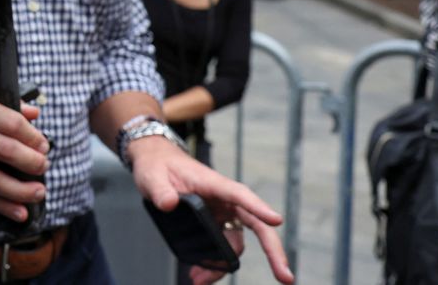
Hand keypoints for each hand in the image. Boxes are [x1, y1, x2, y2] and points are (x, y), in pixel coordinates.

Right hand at [0, 72, 48, 222]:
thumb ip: (3, 101)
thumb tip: (33, 114)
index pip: (10, 123)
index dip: (33, 138)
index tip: (43, 145)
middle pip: (3, 151)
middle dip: (31, 163)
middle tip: (43, 167)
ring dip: (18, 190)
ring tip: (38, 192)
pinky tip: (18, 210)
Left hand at [129, 136, 293, 283]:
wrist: (156, 163)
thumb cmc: (158, 165)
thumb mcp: (152, 175)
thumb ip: (160, 190)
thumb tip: (169, 204)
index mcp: (213, 184)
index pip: (240, 194)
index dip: (258, 208)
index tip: (276, 220)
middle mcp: (224, 200)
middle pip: (256, 225)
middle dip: (273, 251)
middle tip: (285, 276)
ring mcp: (222, 213)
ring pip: (235, 244)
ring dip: (224, 266)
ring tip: (201, 280)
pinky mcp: (216, 223)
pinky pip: (223, 247)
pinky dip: (215, 264)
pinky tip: (201, 275)